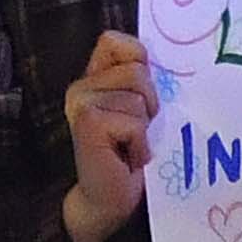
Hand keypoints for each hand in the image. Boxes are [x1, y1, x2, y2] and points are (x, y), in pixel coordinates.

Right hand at [57, 30, 158, 241]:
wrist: (109, 199)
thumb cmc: (131, 155)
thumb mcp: (142, 110)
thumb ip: (142, 81)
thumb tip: (161, 58)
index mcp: (93, 78)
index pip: (115, 41)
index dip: (138, 60)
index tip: (143, 94)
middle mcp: (80, 86)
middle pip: (137, 71)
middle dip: (150, 103)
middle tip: (137, 131)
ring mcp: (80, 102)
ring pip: (139, 97)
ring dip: (146, 128)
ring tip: (132, 146)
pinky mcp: (87, 122)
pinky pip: (135, 121)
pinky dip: (141, 144)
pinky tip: (128, 158)